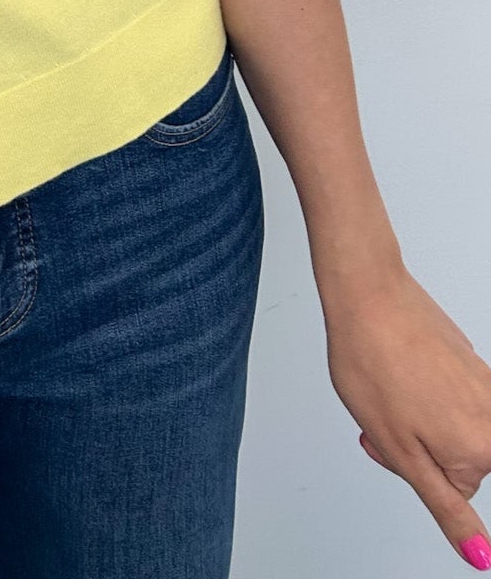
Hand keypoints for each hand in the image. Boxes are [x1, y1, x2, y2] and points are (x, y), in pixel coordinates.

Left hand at [324, 265, 490, 566]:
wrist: (368, 293)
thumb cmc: (373, 362)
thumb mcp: (401, 452)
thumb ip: (447, 507)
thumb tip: (481, 555)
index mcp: (482, 447)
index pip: (451, 491)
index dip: (409, 466)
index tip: (392, 438)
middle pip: (453, 458)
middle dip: (415, 443)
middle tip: (385, 411)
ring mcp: (485, 384)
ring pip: (449, 426)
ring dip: (417, 417)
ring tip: (390, 386)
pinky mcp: (472, 360)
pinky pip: (450, 395)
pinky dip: (422, 390)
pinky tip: (399, 368)